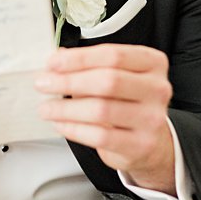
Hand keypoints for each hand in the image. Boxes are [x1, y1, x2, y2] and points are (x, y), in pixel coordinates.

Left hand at [36, 44, 175, 192]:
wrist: (148, 142)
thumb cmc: (126, 102)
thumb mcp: (115, 77)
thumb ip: (88, 66)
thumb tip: (56, 59)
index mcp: (152, 63)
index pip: (113, 55)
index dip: (78, 58)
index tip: (52, 63)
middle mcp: (158, 89)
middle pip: (108, 81)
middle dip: (68, 82)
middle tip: (43, 84)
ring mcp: (152, 118)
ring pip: (101, 110)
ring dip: (65, 108)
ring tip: (46, 108)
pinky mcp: (141, 144)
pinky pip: (100, 136)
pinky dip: (74, 129)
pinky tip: (59, 124)